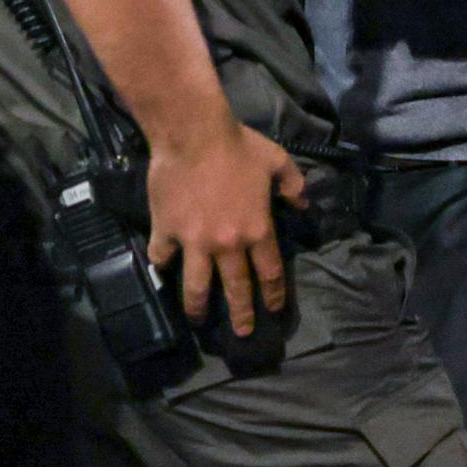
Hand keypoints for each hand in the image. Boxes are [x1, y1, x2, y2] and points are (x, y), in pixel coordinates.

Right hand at [145, 120, 305, 333]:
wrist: (193, 133)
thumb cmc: (238, 146)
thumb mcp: (277, 162)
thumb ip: (294, 185)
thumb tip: (303, 204)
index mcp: (258, 230)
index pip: (270, 272)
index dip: (274, 294)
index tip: (274, 308)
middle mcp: (228, 244)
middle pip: (237, 288)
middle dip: (241, 314)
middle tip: (243, 333)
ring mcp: (194, 242)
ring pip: (197, 286)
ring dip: (198, 307)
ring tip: (198, 320)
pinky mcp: (166, 231)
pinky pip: (163, 256)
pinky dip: (163, 265)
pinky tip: (163, 269)